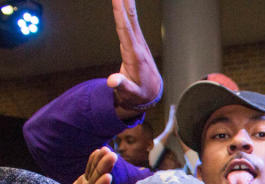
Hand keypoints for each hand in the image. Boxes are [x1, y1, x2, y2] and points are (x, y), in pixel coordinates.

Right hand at [107, 0, 162, 119]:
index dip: (121, 15)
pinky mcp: (136, 43)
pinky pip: (130, 23)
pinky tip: (125, 1)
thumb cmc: (139, 94)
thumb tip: (112, 81)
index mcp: (135, 56)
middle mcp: (138, 47)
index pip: (126, 31)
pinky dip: (127, 10)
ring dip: (126, 3)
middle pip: (130, 20)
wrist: (151, 94)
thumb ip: (123, 87)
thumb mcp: (131, 94)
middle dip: (125, 3)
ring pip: (132, 19)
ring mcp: (139, 43)